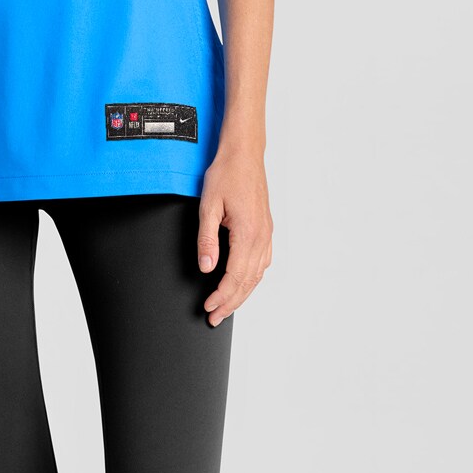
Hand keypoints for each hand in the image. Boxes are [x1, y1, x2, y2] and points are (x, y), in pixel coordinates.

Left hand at [198, 149, 271, 326]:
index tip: (208, 307)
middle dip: (231, 303)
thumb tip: (207, 267)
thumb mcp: (208, 206)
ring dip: (242, 294)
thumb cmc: (227, 174)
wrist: (244, 154)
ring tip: (227, 307)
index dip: (221, 296)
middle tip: (215, 318)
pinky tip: (244, 283)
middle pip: (248, 281)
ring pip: (257, 274)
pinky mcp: (266, 229)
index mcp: (248, 233)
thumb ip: (206, 240)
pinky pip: (262, 262)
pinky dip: (252, 279)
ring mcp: (266, 233)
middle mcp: (261, 236)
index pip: (234, 276)